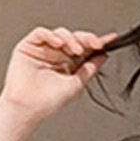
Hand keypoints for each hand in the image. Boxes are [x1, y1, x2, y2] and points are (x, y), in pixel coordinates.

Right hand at [0, 26, 118, 120]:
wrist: (28, 107)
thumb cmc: (48, 101)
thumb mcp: (76, 84)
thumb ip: (90, 69)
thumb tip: (102, 57)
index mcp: (68, 64)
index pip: (84, 49)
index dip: (96, 43)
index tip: (111, 39)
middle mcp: (56, 55)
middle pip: (74, 39)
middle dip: (86, 40)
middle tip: (96, 43)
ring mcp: (43, 49)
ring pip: (60, 34)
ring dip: (71, 39)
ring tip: (76, 50)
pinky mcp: (29, 46)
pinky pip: (41, 33)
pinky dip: (51, 35)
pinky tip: (58, 43)